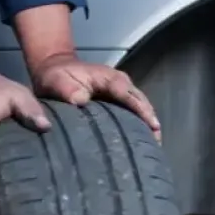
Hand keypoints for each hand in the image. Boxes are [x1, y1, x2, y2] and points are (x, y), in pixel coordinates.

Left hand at [30, 53, 160, 140]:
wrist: (56, 69)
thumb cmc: (56, 76)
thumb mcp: (56, 80)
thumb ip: (67, 89)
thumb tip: (81, 101)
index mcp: (108, 78)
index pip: (129, 94)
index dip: (141, 110)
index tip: (152, 126)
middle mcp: (121, 83)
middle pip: (141, 101)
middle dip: (150, 120)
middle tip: (157, 142)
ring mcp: (123, 90)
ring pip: (142, 106)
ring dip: (148, 123)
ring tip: (154, 144)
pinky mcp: (121, 99)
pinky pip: (135, 110)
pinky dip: (141, 123)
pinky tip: (144, 139)